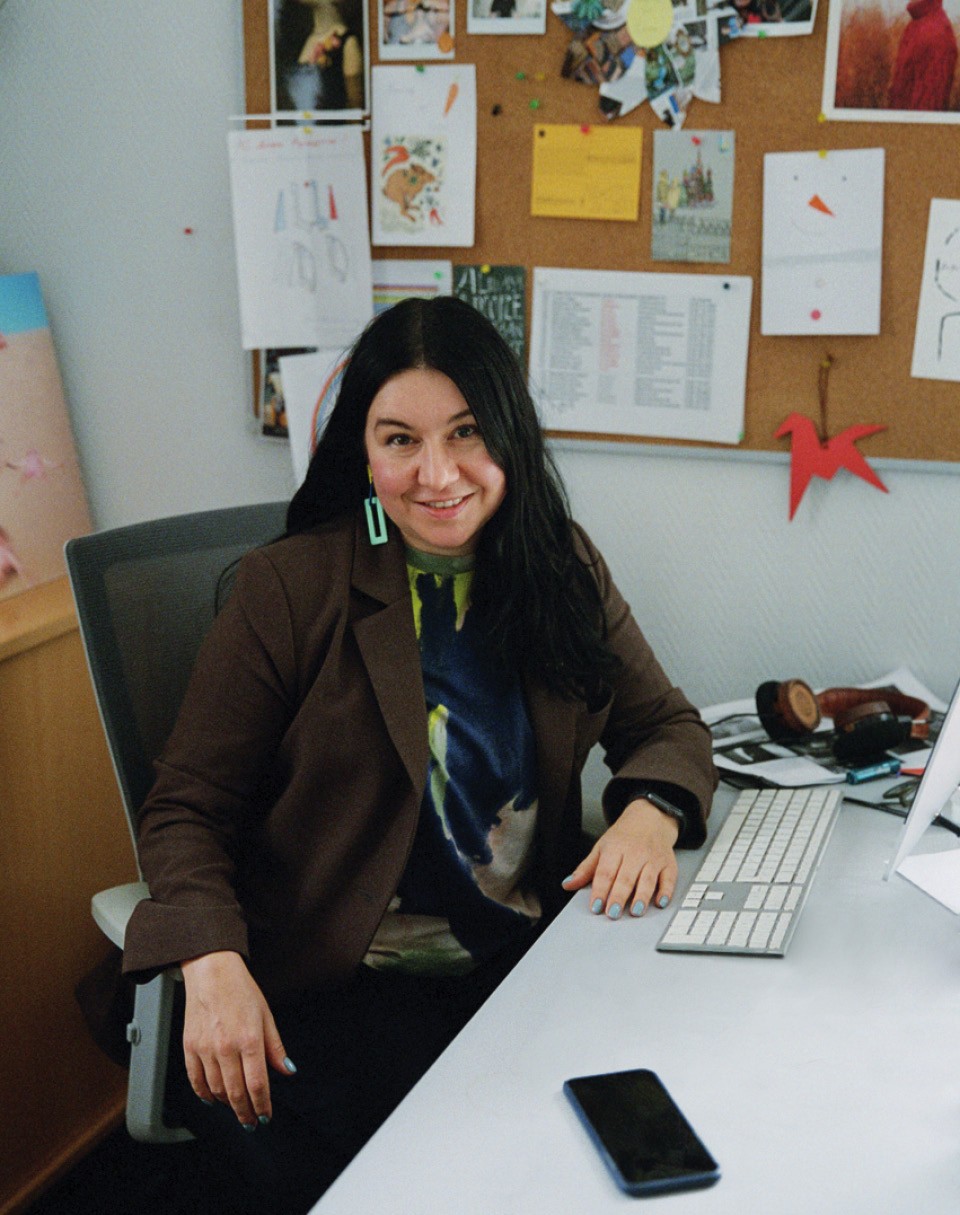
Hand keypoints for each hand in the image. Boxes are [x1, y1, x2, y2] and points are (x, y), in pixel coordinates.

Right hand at [181, 950, 294, 1128]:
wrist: (212, 973)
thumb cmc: (240, 990)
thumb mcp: (266, 1016)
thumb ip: (275, 1047)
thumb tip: (287, 1070)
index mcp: (249, 1039)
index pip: (257, 1084)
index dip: (262, 1105)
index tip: (265, 1116)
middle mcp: (226, 1047)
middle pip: (235, 1093)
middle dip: (245, 1112)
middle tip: (251, 1121)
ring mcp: (205, 1048)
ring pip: (216, 1090)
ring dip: (227, 1104)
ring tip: (236, 1107)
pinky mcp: (189, 1047)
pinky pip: (196, 1080)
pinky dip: (204, 1094)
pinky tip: (212, 1098)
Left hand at [562, 799, 679, 919]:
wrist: (650, 818)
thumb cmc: (624, 836)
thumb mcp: (601, 848)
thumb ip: (585, 869)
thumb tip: (567, 884)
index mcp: (615, 848)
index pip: (605, 872)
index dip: (600, 891)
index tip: (596, 907)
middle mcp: (635, 853)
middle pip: (626, 877)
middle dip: (619, 897)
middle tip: (613, 914)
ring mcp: (653, 858)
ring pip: (647, 879)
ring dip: (642, 897)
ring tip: (635, 912)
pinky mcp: (668, 863)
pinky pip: (669, 879)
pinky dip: (666, 891)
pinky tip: (660, 903)